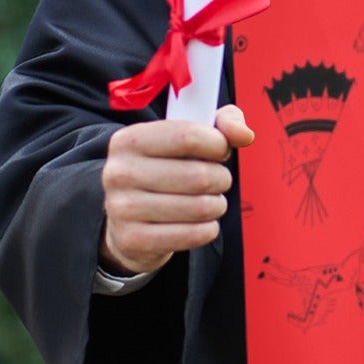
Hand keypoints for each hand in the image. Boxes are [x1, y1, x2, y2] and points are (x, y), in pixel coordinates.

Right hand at [99, 104, 254, 275]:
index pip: (188, 136)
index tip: (221, 151)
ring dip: (217, 205)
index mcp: (129, 140)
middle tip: (218, 180)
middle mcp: (119, 172)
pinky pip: (193, 235)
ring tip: (210, 201)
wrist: (128, 220)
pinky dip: (208, 229)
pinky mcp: (133, 240)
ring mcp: (122, 208)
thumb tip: (244, 135)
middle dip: (221, 179)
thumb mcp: (187, 137)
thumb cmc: (166, 170)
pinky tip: (201, 223)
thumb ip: (222, 124)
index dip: (218, 144)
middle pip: (198, 176)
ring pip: (199, 207)